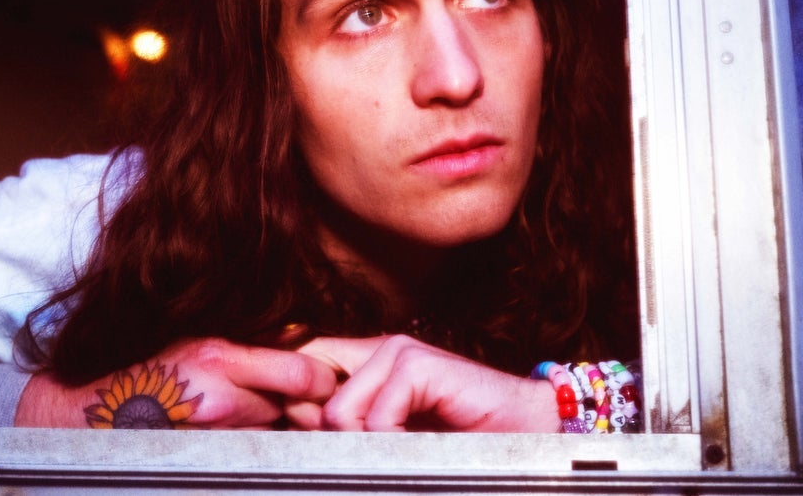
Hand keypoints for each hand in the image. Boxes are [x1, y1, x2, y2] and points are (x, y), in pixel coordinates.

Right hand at [15, 337, 337, 428]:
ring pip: (271, 437)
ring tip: (250, 420)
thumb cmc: (150, 370)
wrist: (91, 411)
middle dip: (298, 409)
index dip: (322, 381)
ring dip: (271, 432)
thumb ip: (247, 348)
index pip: (302, 374)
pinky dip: (248, 452)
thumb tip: (303, 341)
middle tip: (300, 407)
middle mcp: (219, 396)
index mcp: (220, 355)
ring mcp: (211, 436)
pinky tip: (230, 439)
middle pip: (291, 409)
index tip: (325, 382)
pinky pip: (246, 457)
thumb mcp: (197, 343)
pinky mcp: (203, 459)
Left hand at [289, 335, 559, 431]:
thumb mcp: (393, 436)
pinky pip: (376, 420)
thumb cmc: (461, 438)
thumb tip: (296, 426)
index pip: (303, 365)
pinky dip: (395, 446)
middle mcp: (376, 350)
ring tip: (408, 448)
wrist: (525, 432)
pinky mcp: (417, 364)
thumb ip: (350, 429)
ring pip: (339, 413)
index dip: (282, 393)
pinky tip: (426, 443)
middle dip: (333, 439)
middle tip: (384, 452)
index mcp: (367, 364)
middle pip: (313, 399)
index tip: (277, 414)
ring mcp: (397, 352)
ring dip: (370, 447)